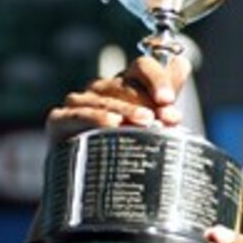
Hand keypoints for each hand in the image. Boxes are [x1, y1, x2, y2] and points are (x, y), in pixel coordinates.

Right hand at [45, 55, 191, 143]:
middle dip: (149, 103)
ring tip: (146, 122)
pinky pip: (80, 115)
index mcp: (127, 81)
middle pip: (127, 85)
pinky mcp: (60, 118)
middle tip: (167, 119)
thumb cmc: (127, 143)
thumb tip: (182, 64)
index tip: (168, 99)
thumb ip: (167, 92)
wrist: (92, 178)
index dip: (158, 79)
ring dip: (128, 111)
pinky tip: (113, 123)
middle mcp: (103, 87)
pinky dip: (96, 118)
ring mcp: (80, 101)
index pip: (144, 67)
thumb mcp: (154, 118)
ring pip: (107, 100)